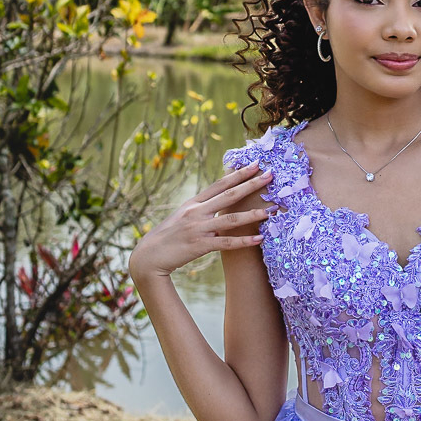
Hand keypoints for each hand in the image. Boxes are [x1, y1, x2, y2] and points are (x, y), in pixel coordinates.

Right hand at [128, 161, 273, 282]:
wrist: (149, 256)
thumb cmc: (169, 236)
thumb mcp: (183, 216)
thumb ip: (201, 207)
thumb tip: (221, 200)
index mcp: (193, 203)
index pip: (220, 184)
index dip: (238, 173)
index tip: (255, 164)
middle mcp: (197, 212)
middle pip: (229, 195)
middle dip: (251, 184)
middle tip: (270, 175)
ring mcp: (198, 228)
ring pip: (231, 219)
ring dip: (253, 214)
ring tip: (271, 210)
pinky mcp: (200, 245)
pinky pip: (226, 243)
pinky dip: (244, 241)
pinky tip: (259, 239)